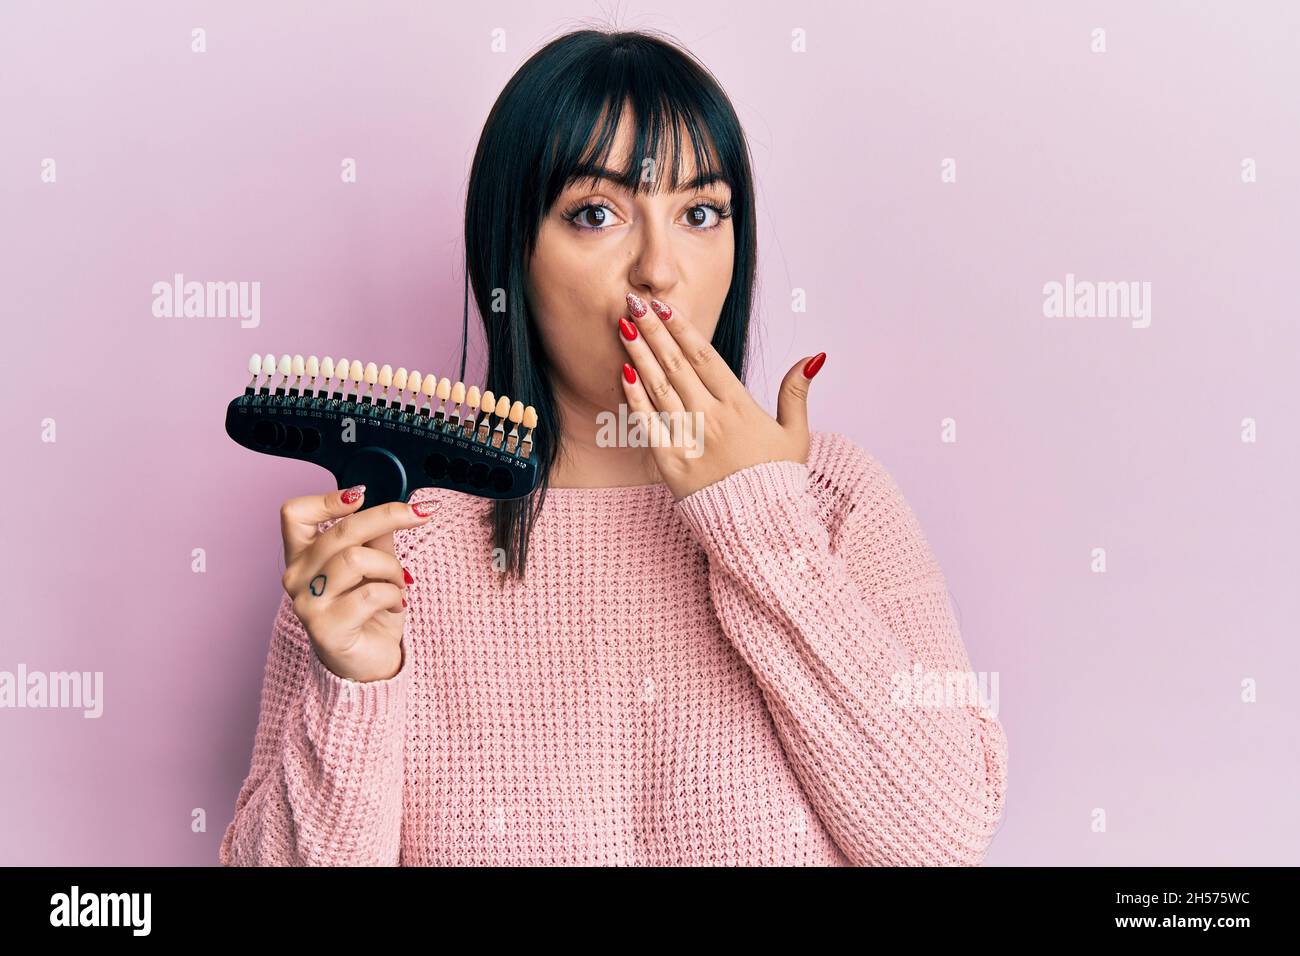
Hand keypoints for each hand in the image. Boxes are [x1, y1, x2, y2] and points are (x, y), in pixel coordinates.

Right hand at [279, 486, 436, 681]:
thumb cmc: (368, 612)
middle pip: (339, 530)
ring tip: (400, 583)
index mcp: (302, 556)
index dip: (326, 499)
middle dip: (388, 516)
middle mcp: (296, 577)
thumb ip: (377, 537)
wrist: (369, 664)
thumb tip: (394, 507)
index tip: (362, 496)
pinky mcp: (325, 628)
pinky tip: (396, 605)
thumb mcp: (375, 566)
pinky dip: (392, 594)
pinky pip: (369, 594)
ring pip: (356, 559)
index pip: (294, 513)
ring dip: (392, 567)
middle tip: (421, 514)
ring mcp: (307, 603)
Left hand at [618, 291, 826, 500]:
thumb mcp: (795, 434)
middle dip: (653, 331)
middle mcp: (712, 418)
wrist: (760, 528)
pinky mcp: (671, 463)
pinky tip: (623, 373)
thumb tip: (814, 356)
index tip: (664, 307)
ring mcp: (690, 440)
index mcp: (740, 407)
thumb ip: (796, 392)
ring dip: (639, 354)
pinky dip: (635, 398)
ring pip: (659, 388)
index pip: (706, 358)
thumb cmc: (777, 481)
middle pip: (677, 365)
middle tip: (634, 301)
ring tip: (623, 326)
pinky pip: (648, 424)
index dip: (683, 329)